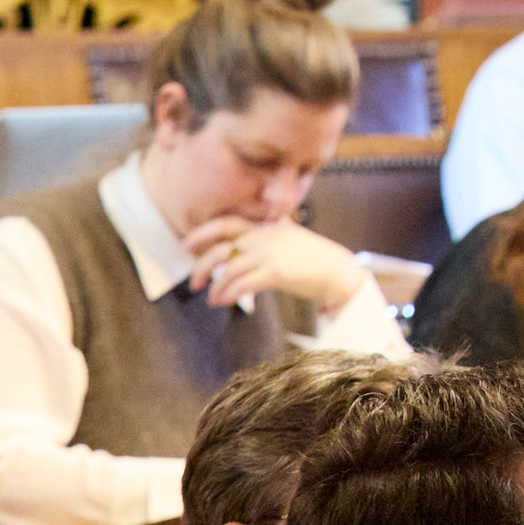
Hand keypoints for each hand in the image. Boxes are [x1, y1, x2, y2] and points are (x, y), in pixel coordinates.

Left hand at [180, 216, 367, 315]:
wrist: (337, 270)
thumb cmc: (309, 259)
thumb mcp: (285, 239)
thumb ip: (261, 240)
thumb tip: (233, 255)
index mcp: (265, 226)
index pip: (227, 223)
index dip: (203, 233)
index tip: (186, 244)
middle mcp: (265, 236)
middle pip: (221, 250)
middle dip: (200, 268)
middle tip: (193, 284)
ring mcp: (270, 253)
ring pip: (228, 271)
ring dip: (215, 288)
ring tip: (212, 299)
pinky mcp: (276, 271)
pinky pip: (242, 284)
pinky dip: (228, 294)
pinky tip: (223, 301)